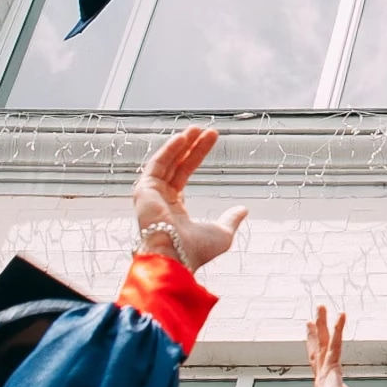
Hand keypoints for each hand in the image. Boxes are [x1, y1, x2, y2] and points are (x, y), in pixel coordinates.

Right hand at [134, 127, 247, 270]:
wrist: (175, 258)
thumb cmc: (195, 251)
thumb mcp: (221, 233)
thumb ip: (230, 219)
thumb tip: (243, 210)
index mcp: (173, 209)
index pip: (183, 174)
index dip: (196, 156)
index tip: (210, 139)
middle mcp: (159, 200)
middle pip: (175, 165)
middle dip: (190, 147)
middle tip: (205, 130)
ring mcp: (150, 196)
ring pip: (165, 163)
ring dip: (179, 144)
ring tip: (196, 128)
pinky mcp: (143, 192)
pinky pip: (155, 166)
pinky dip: (167, 151)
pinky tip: (182, 138)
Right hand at [306, 307, 386, 386]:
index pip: (327, 370)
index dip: (326, 358)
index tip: (324, 350)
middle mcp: (325, 382)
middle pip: (319, 353)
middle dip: (318, 335)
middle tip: (312, 320)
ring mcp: (325, 375)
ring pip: (323, 344)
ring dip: (323, 325)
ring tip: (320, 307)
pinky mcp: (330, 371)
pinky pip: (335, 345)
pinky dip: (338, 329)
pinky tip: (341, 315)